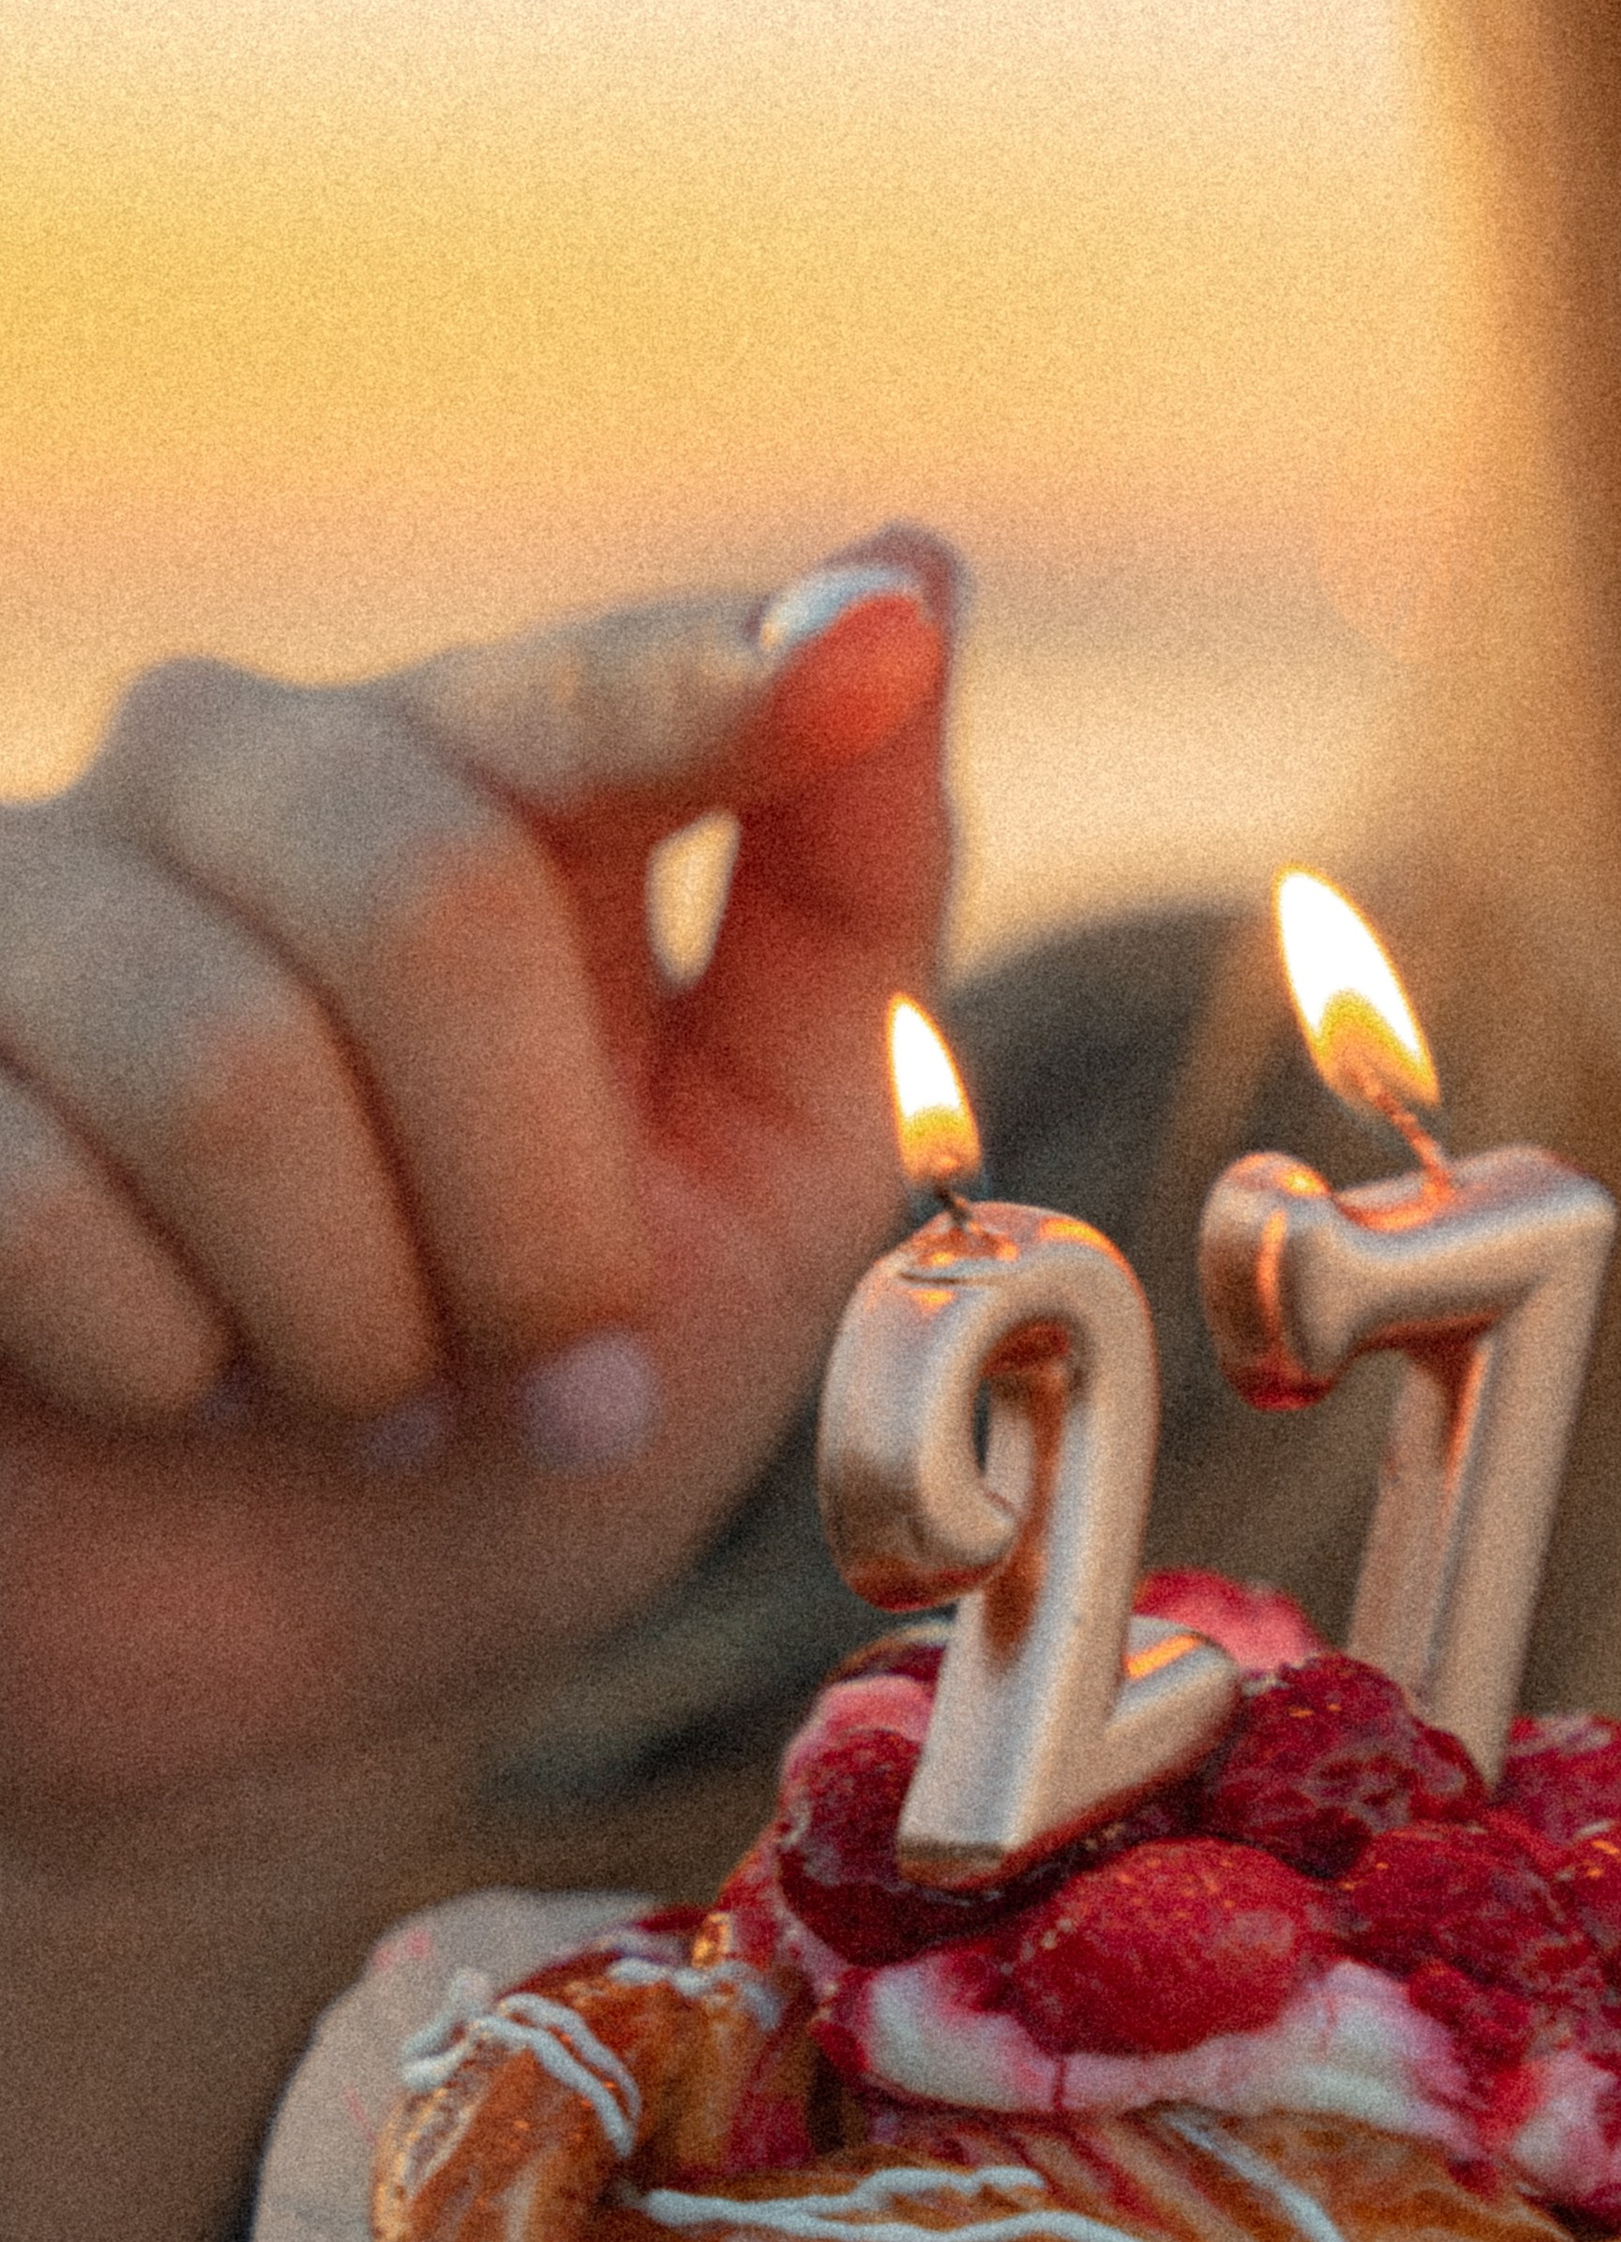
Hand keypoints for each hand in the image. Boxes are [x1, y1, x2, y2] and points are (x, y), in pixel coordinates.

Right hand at [0, 538, 952, 1872]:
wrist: (277, 1670)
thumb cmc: (523, 1423)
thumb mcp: (747, 1212)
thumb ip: (839, 930)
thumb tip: (911, 571)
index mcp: (476, 797)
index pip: (600, 692)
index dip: (725, 678)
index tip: (869, 645)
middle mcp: (236, 786)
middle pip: (427, 894)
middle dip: (536, 1217)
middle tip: (558, 1384)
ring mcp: (31, 912)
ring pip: (229, 1066)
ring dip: (359, 1324)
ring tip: (371, 1403)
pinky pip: (46, 1202)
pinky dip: (174, 1366)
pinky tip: (181, 1390)